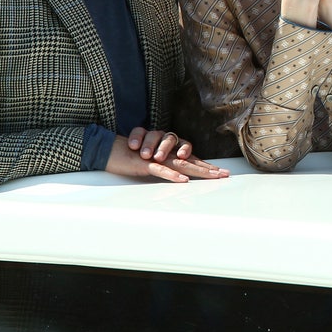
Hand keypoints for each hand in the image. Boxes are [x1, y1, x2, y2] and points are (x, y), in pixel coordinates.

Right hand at [106, 128, 229, 182]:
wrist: (108, 151)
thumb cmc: (131, 157)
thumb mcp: (152, 164)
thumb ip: (167, 168)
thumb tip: (183, 176)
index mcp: (168, 153)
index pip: (191, 159)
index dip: (207, 166)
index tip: (223, 173)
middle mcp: (165, 152)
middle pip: (190, 160)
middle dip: (208, 168)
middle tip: (224, 175)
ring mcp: (155, 157)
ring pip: (178, 163)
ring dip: (194, 170)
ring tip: (206, 176)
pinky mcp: (143, 163)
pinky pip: (160, 169)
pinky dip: (171, 175)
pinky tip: (183, 180)